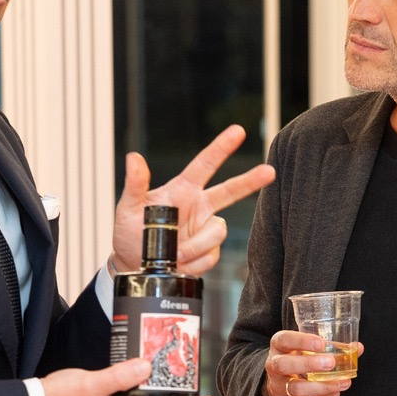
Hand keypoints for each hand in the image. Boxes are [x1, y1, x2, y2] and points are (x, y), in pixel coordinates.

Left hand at [113, 125, 275, 276]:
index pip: (205, 164)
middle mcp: (200, 206)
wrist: (134, 264)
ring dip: (195, 244)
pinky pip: (211, 255)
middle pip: (231, 190)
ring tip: (174, 252)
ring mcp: (206, 228)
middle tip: (269, 172)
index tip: (238, 131)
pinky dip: (194, 261)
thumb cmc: (131, 232)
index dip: (222, 147)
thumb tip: (134, 158)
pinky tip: (180, 261)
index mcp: (182, 190)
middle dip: (251, 180)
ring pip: (218, 231)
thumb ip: (135, 183)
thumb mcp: (127, 207)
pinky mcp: (210, 251)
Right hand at [260, 331, 362, 395]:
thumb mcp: (308, 347)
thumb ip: (331, 346)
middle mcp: (273, 365)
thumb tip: (357, 348)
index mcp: (278, 346)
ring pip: (295, 389)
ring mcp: (277, 387)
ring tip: (341, 382)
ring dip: (321, 387)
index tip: (321, 343)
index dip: (301, 341)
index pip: (284, 340)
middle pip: (284, 365)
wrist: (280, 380)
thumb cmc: (298, 358)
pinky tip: (334, 395)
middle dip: (308, 364)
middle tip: (331, 363)